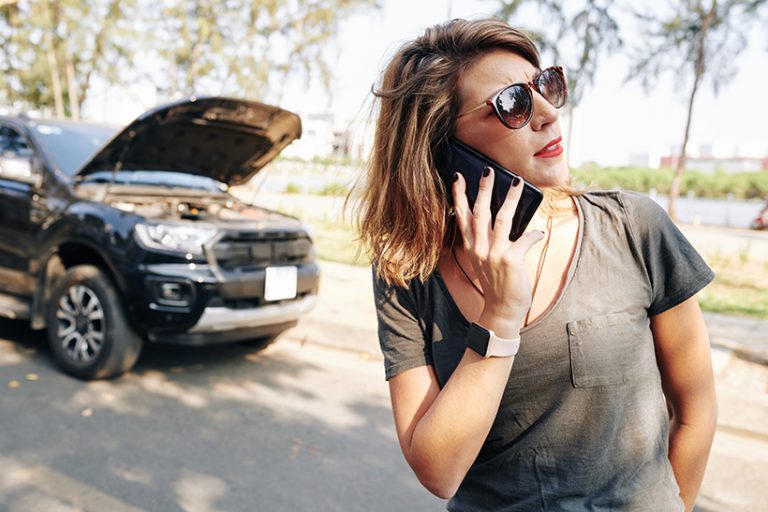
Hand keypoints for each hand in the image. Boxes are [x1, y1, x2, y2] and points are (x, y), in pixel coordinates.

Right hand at [452, 167, 543, 331]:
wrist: (502, 310)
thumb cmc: (496, 284)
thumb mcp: (485, 261)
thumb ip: (489, 241)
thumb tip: (501, 219)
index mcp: (471, 247)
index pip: (462, 216)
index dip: (459, 196)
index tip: (457, 177)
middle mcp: (479, 249)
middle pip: (480, 212)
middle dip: (483, 189)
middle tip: (488, 170)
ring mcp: (494, 254)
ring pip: (502, 219)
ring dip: (510, 198)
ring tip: (516, 181)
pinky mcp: (511, 260)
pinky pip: (525, 239)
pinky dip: (534, 234)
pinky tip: (539, 231)